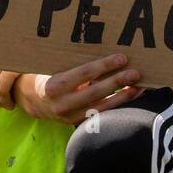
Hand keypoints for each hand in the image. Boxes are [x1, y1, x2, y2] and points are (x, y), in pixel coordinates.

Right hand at [14, 52, 142, 124]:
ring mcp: (69, 117)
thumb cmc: (48, 75)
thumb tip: (104, 49)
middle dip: (117, 81)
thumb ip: (74, 62)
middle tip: (135, 72)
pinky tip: (130, 96)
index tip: (122, 58)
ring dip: (122, 96)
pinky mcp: (77, 123)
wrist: (33, 100)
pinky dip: (117, 105)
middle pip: (95, 91)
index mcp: (53, 86)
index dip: (105, 65)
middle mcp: (61, 104)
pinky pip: (101, 114)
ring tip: (138, 86)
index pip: (84, 73)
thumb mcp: (55, 66)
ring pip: (101, 107)